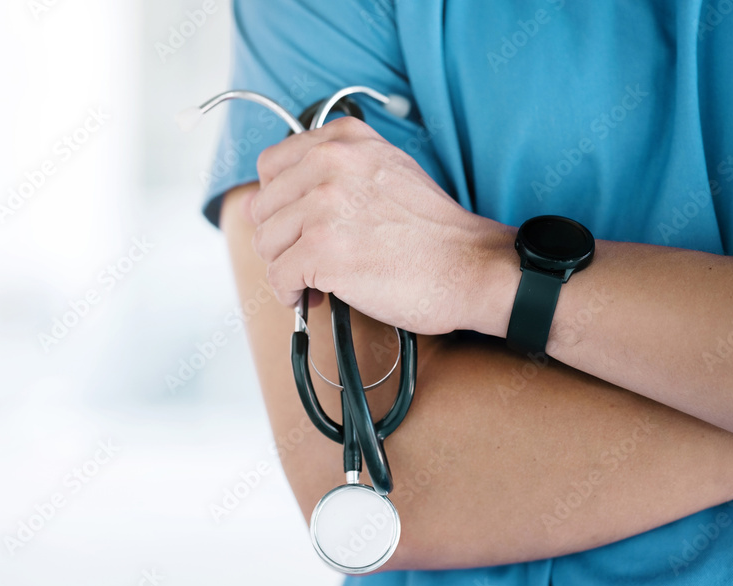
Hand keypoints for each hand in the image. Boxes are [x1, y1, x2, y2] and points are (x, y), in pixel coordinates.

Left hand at [248, 116, 516, 335]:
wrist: (470, 267)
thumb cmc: (432, 231)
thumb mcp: (384, 171)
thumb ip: (332, 173)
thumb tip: (268, 200)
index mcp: (344, 140)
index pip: (271, 165)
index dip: (279, 203)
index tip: (296, 225)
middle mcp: (330, 163)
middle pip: (263, 207)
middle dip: (280, 240)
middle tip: (308, 259)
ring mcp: (325, 206)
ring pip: (266, 243)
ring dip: (285, 268)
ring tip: (315, 279)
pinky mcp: (323, 250)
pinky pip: (278, 277)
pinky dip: (291, 294)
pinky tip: (315, 296)